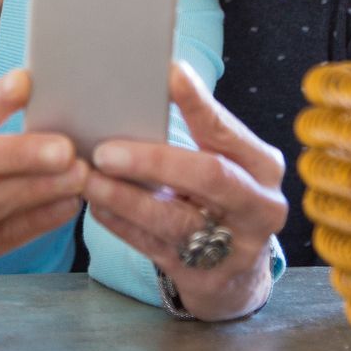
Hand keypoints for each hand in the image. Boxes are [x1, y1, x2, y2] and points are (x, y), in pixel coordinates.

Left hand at [82, 62, 287, 321]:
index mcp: (262, 166)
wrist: (239, 271)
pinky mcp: (205, 277)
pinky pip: (155, 247)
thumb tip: (146, 87)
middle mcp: (258, 205)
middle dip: (154, 161)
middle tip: (105, 150)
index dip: (198, 103)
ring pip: (175, 220)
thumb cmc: (222, 197)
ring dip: (125, 199)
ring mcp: (234, 246)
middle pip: (210, 178)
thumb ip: (200, 134)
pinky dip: (122, 226)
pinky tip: (97, 207)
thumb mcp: (226, 163)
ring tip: (88, 180)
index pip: (227, 130)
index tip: (167, 74)